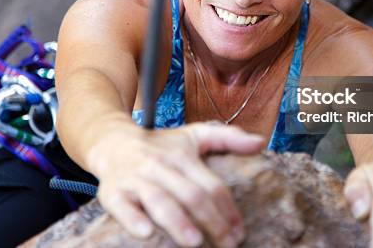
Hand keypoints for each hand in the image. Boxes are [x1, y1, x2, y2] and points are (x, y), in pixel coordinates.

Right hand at [89, 120, 264, 247]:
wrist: (113, 142)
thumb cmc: (161, 145)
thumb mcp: (194, 135)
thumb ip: (227, 138)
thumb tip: (260, 143)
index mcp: (182, 156)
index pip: (210, 184)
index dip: (228, 208)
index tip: (240, 231)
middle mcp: (160, 166)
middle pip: (190, 194)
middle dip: (212, 221)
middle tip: (229, 244)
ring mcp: (136, 179)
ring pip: (159, 201)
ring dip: (177, 222)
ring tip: (195, 242)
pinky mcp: (112, 191)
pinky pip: (121, 206)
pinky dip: (132, 219)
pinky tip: (146, 233)